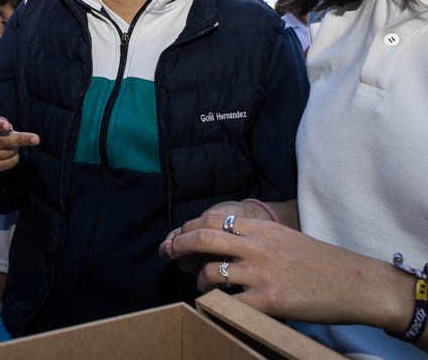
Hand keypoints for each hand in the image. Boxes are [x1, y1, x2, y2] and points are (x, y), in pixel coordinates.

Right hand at [0, 113, 38, 181]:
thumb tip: (11, 130)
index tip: (8, 126)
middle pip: (0, 142)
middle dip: (20, 139)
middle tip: (36, 139)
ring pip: (8, 152)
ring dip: (16, 147)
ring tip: (11, 144)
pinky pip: (10, 162)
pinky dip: (15, 157)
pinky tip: (9, 153)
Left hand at [165, 214, 410, 329]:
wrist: (357, 283)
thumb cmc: (322, 262)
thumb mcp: (285, 237)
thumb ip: (255, 235)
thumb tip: (222, 240)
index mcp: (262, 227)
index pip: (213, 218)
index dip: (189, 226)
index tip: (177, 235)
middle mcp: (258, 246)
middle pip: (202, 237)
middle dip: (177, 245)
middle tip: (165, 254)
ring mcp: (262, 273)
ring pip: (210, 272)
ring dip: (199, 280)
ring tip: (202, 285)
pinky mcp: (269, 300)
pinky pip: (229, 302)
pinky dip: (216, 304)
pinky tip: (218, 305)